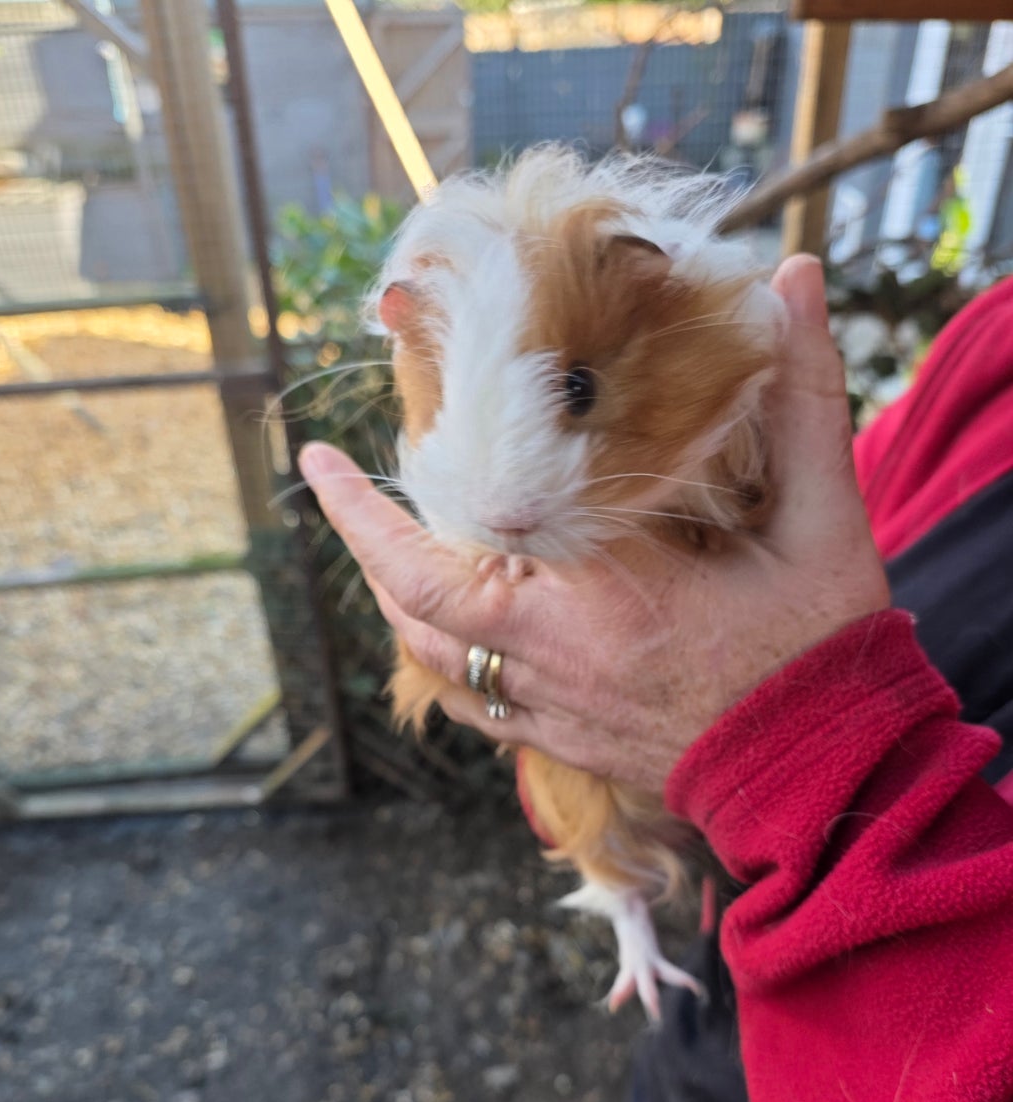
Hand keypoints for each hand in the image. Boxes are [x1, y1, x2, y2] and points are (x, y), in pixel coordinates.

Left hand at [298, 255, 890, 797]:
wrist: (825, 776)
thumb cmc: (823, 649)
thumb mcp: (823, 519)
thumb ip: (805, 400)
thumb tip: (796, 279)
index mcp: (598, 590)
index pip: (451, 537)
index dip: (370, 504)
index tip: (321, 454)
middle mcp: (553, 653)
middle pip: (411, 601)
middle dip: (359, 539)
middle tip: (332, 478)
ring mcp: (550, 708)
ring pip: (430, 657)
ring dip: (395, 596)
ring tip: (379, 540)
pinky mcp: (563, 746)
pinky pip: (471, 703)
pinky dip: (441, 659)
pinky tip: (442, 628)